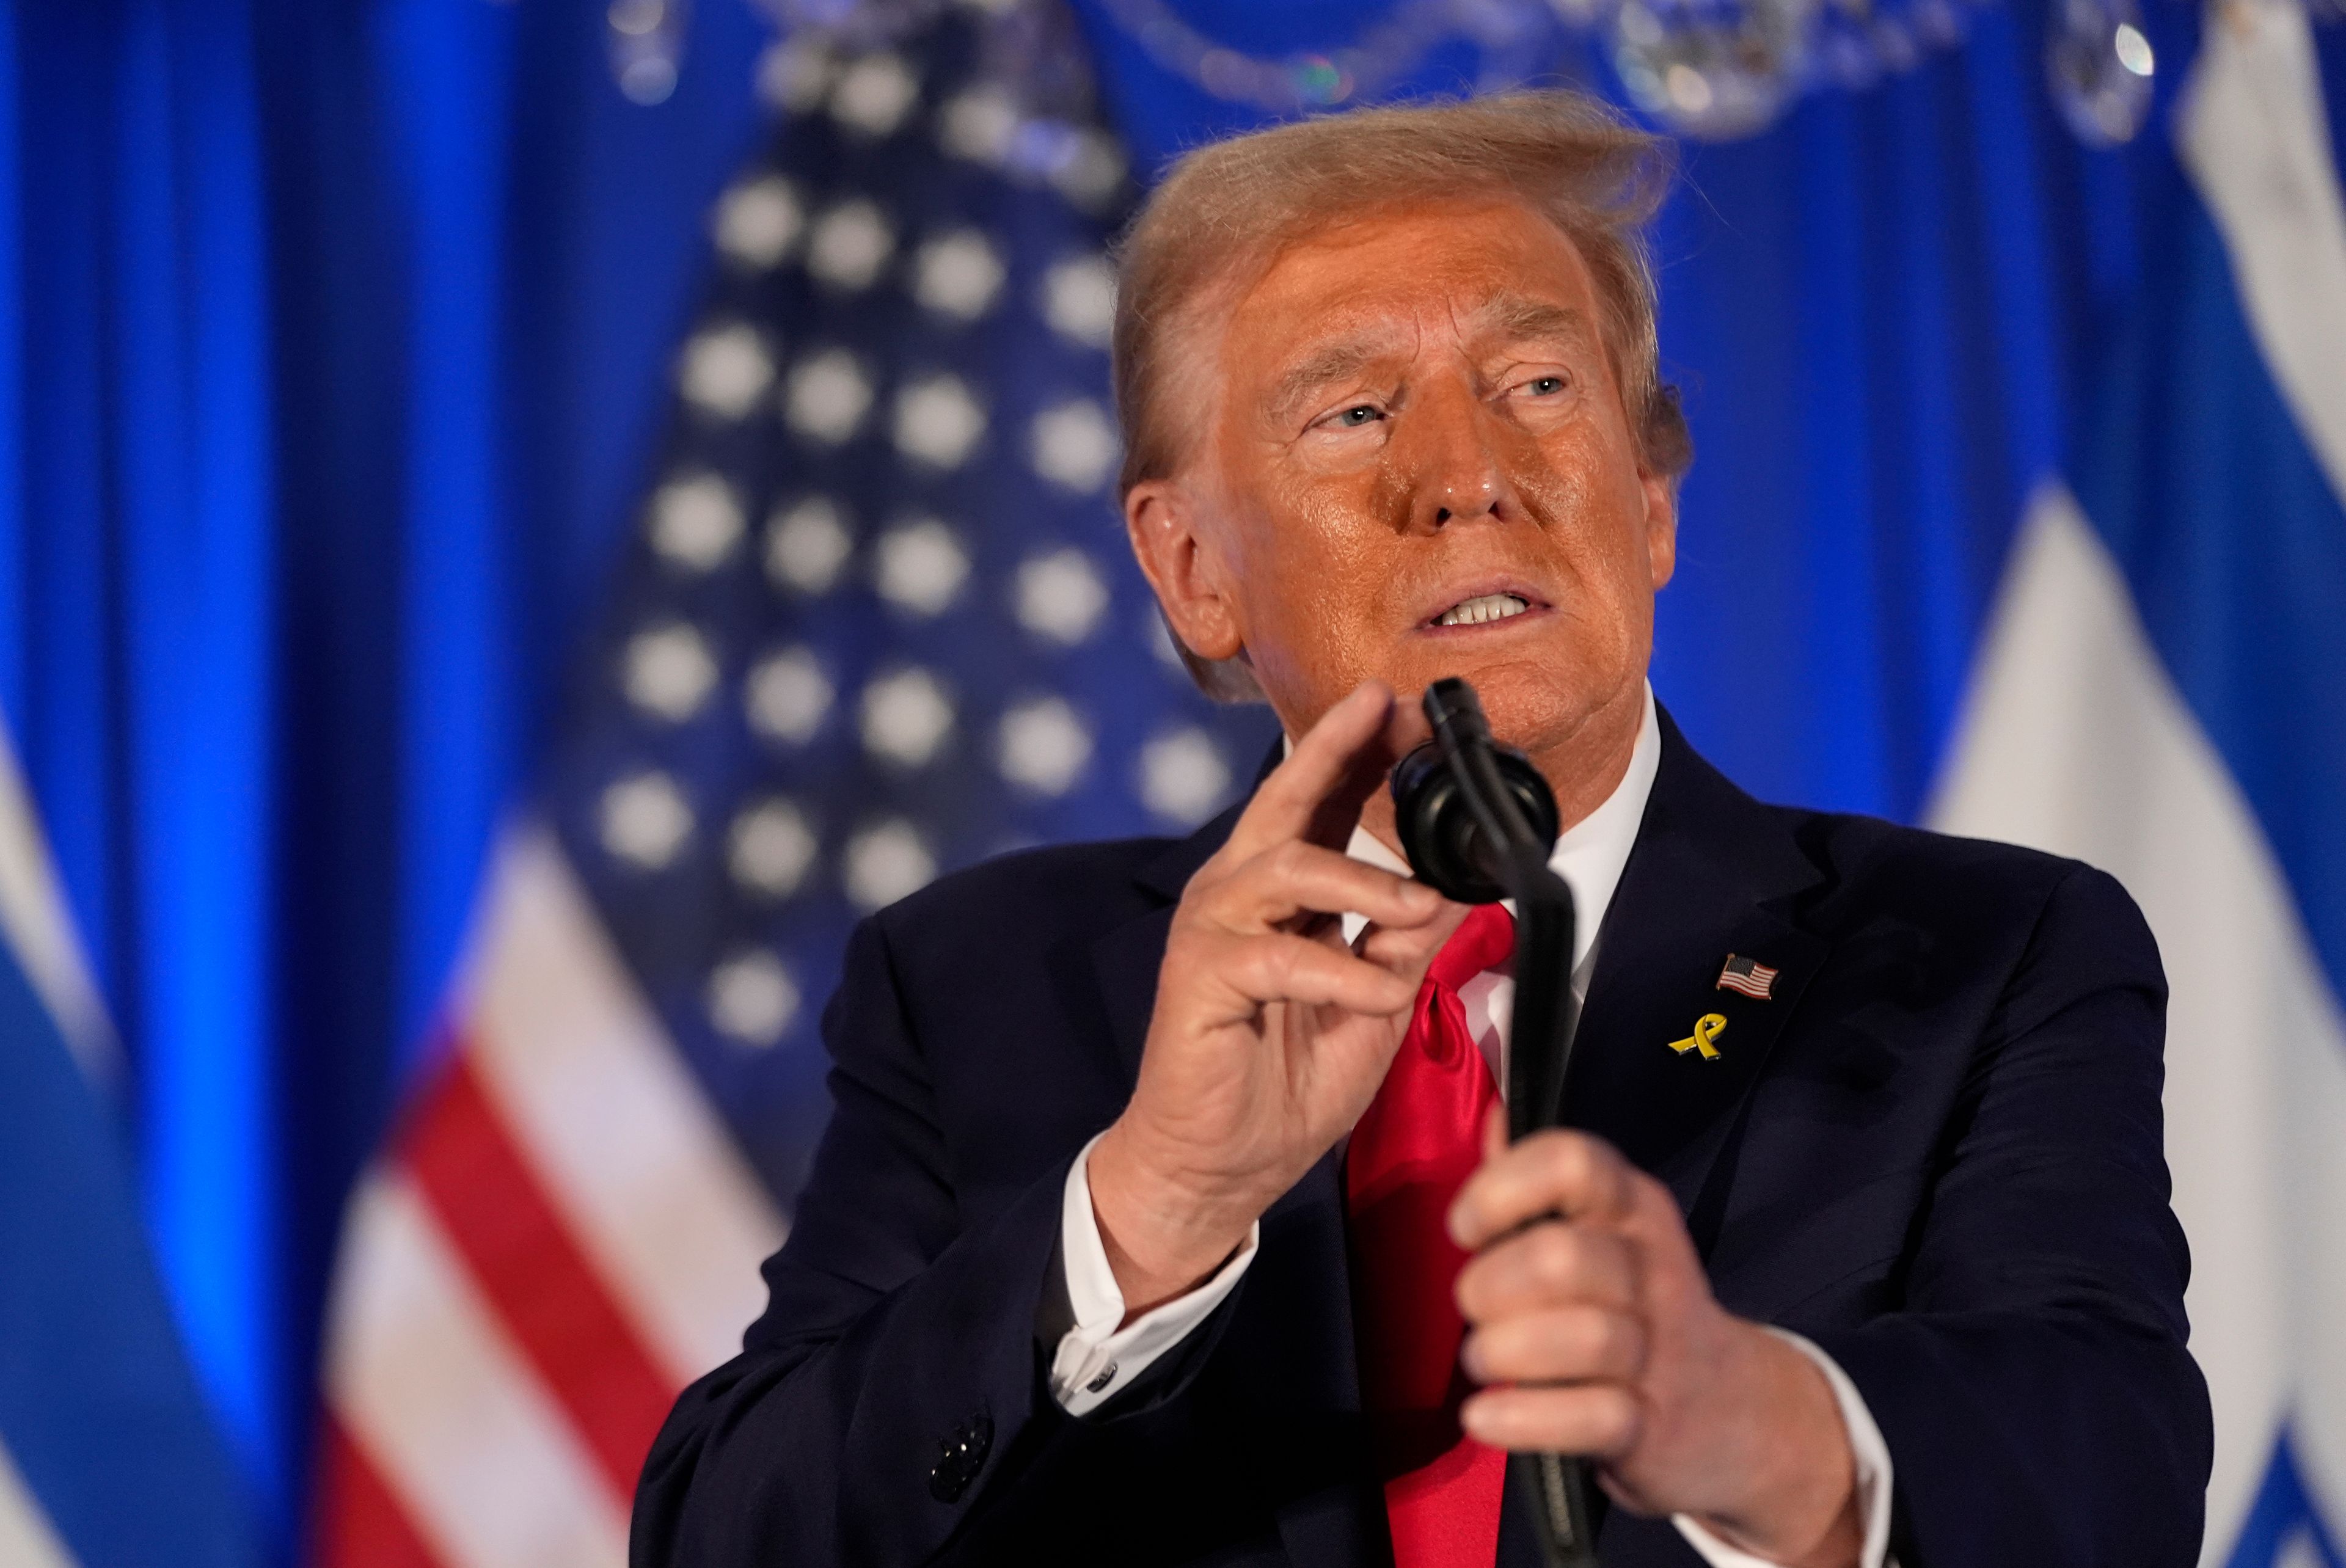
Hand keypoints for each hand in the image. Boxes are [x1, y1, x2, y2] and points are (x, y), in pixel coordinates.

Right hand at [1088, 682, 1464, 1316]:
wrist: (1219, 1166)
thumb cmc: (1285, 1081)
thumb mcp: (1373, 1001)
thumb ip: (1405, 938)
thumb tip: (1460, 883)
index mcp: (1277, 894)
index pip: (1316, 804)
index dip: (1354, 751)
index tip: (1397, 706)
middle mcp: (1236, 895)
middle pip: (1284, 801)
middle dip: (1335, 751)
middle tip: (1383, 710)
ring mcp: (1213, 932)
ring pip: (1285, 866)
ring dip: (1362, 880)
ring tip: (1416, 906)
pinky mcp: (1200, 980)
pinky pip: (1277, 954)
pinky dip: (1338, 972)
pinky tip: (1376, 993)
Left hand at [1448, 1119, 1863, 1567]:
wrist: (1729, 1410)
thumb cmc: (1630, 1306)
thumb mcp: (1598, 1231)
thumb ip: (1538, 1181)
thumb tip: (1493, 1114)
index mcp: (1632, 1206)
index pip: (1573, 1162)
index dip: (1502, 1189)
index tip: (1466, 1227)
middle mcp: (1651, 1268)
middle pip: (1561, 1258)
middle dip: (1490, 1285)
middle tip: (1476, 1308)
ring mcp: (1658, 1350)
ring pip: (1581, 1339)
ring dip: (1503, 1353)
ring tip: (1483, 1360)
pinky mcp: (1651, 1425)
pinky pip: (1589, 1417)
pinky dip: (1522, 1420)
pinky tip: (1484, 1417)